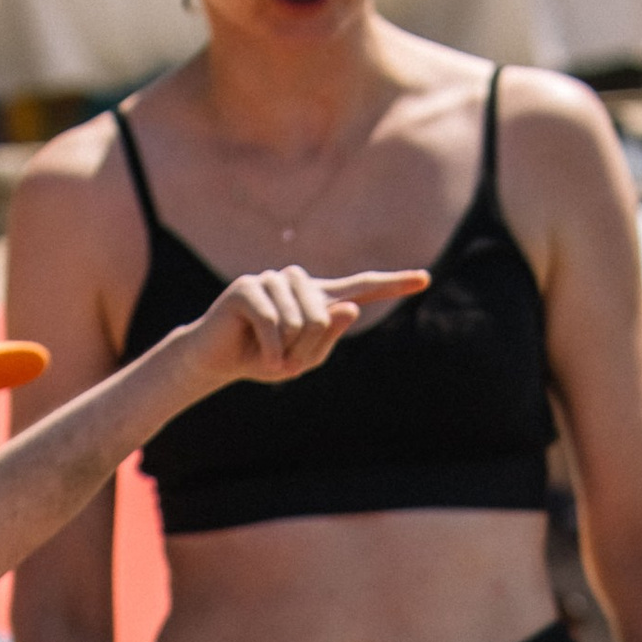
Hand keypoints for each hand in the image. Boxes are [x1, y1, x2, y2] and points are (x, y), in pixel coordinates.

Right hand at [183, 267, 428, 398]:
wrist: (217, 362)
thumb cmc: (263, 359)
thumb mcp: (302, 361)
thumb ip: (329, 339)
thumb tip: (349, 308)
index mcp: (318, 297)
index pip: (361, 287)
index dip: (393, 283)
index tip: (425, 279)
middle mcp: (298, 281)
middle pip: (326, 315)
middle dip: (305, 348)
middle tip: (281, 358)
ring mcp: (272, 279)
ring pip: (302, 319)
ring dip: (285, 348)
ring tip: (267, 352)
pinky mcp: (248, 287)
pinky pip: (274, 321)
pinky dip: (270, 348)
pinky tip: (258, 354)